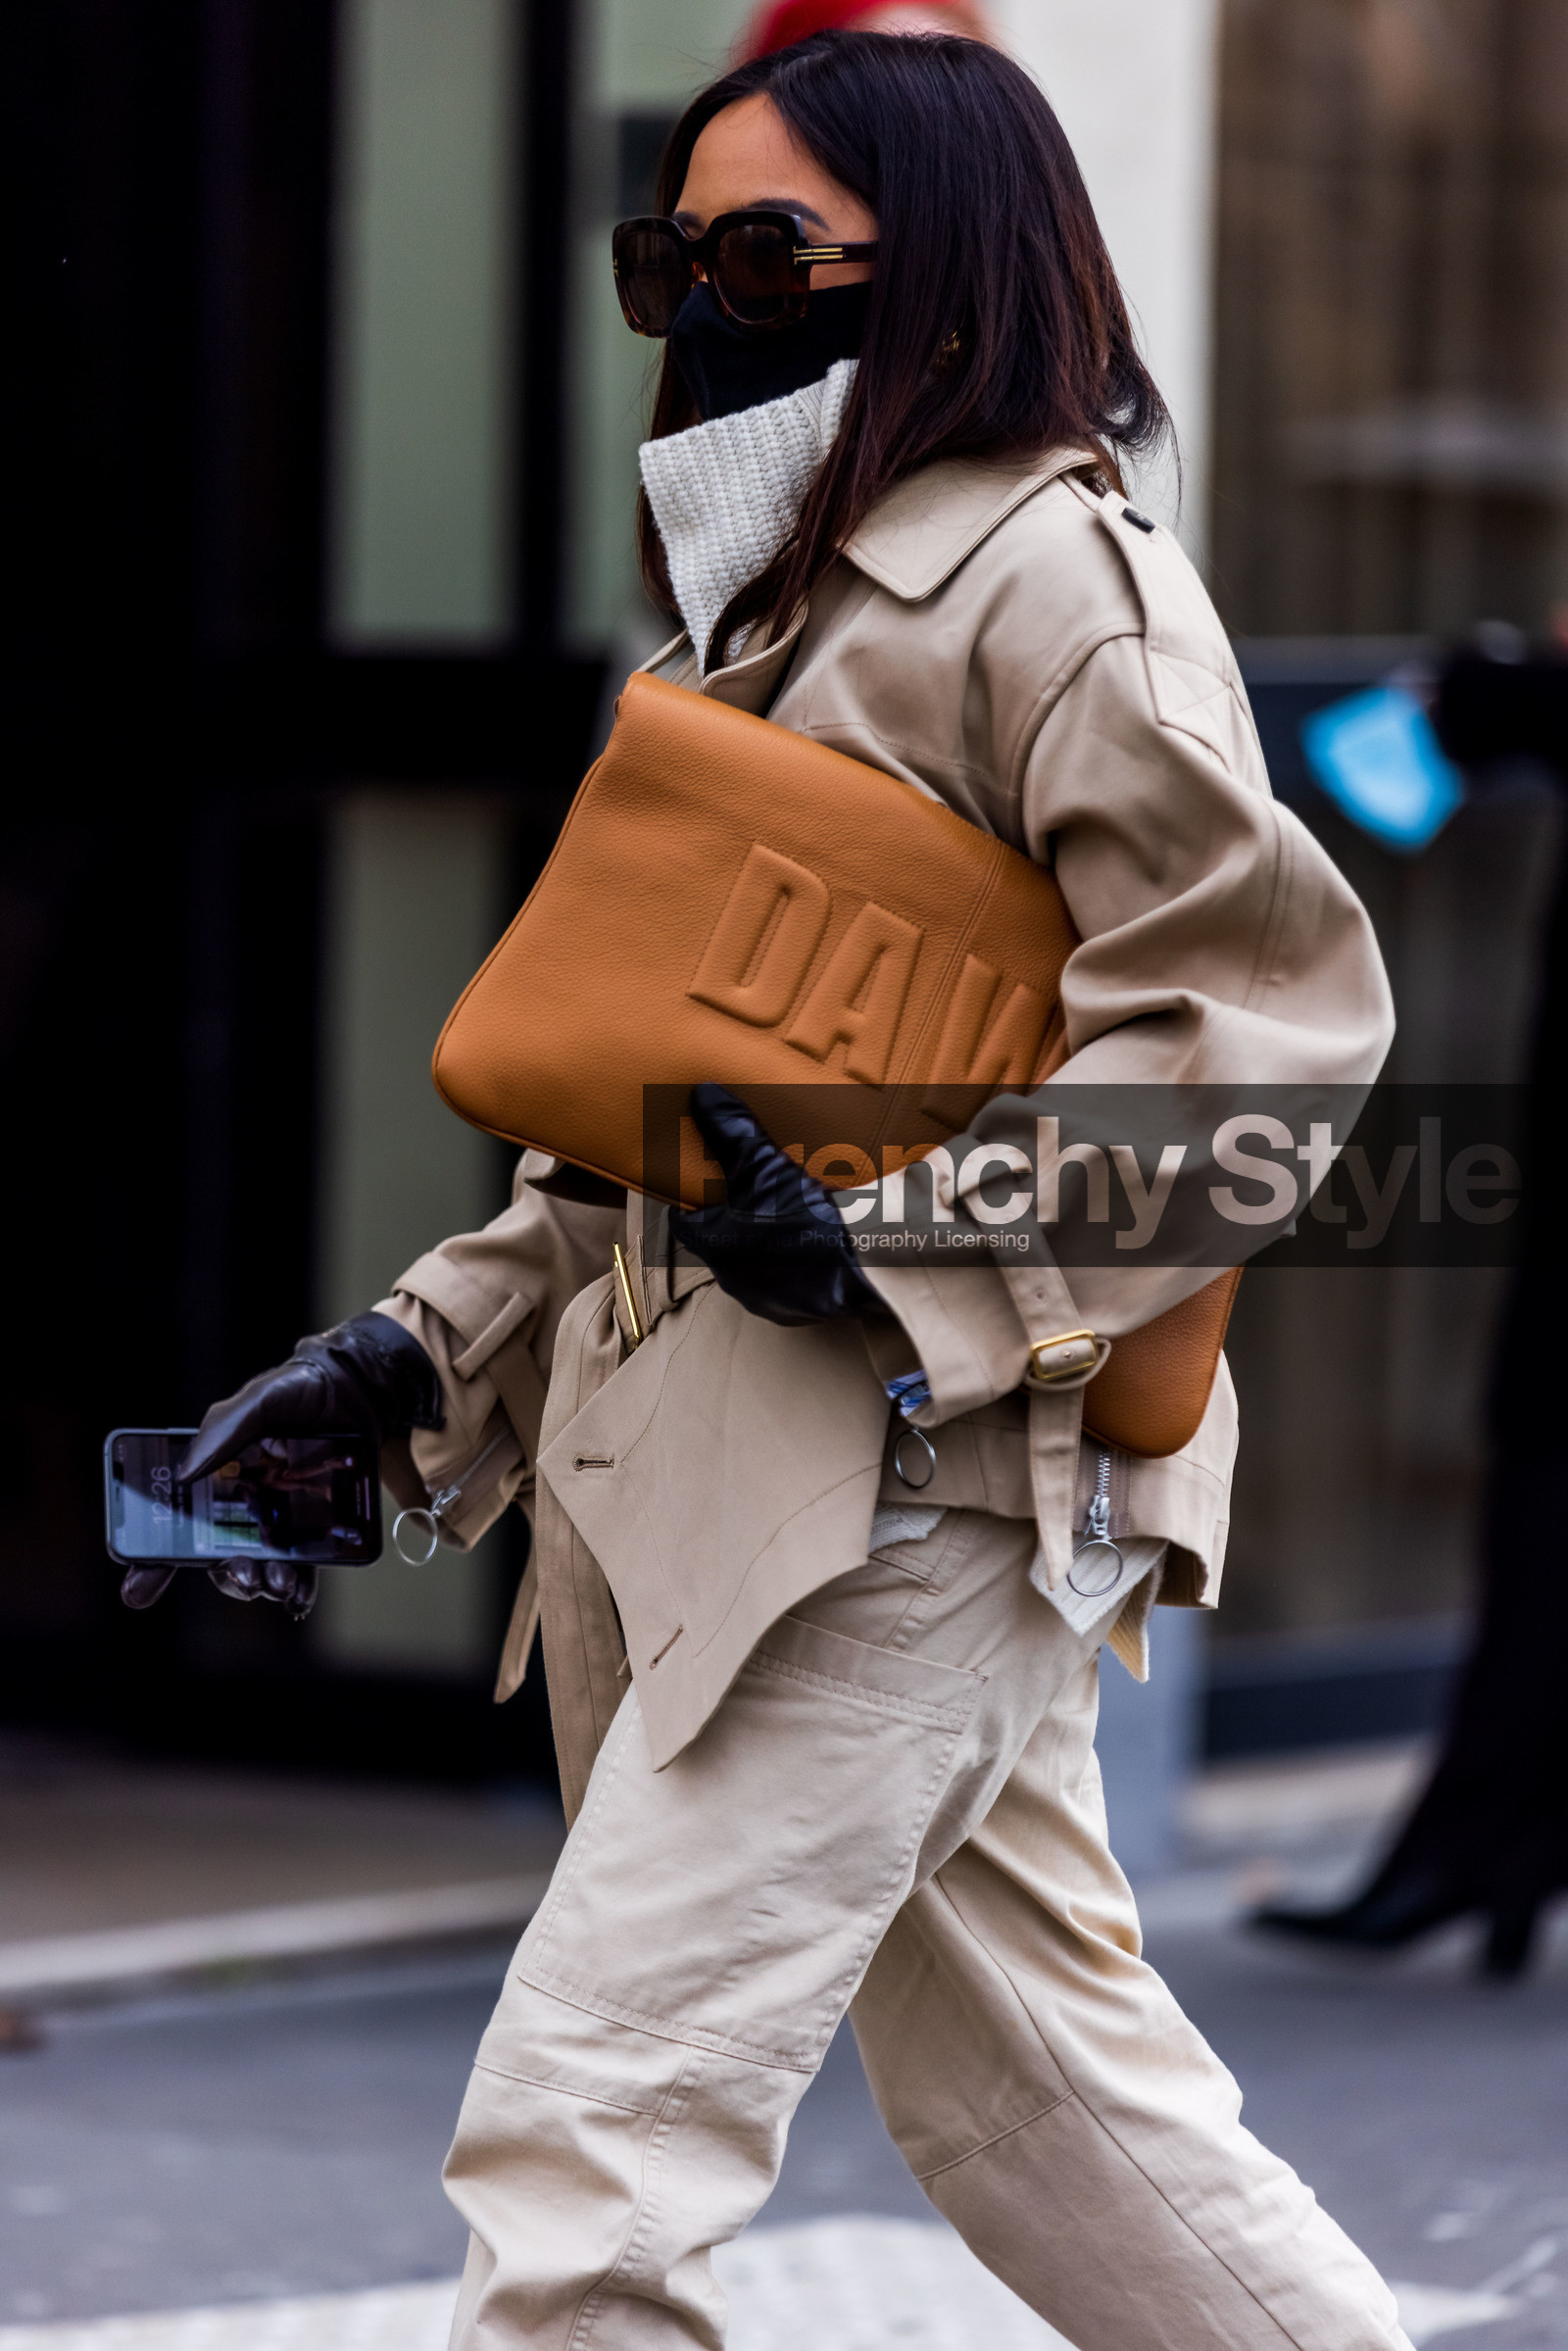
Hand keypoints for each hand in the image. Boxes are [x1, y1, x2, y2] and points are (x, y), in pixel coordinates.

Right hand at [118, 1313, 443, 1618]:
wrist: (360, 1390)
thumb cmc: (300, 1390)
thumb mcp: (259, 1400)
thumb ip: (223, 1430)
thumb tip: (184, 1475)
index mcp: (216, 1474)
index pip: (175, 1520)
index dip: (153, 1559)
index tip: (139, 1589)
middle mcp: (242, 1501)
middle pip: (218, 1553)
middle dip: (227, 1575)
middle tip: (245, 1579)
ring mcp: (278, 1517)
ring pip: (259, 1564)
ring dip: (263, 1583)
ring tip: (277, 1585)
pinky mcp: (314, 1525)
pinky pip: (302, 1564)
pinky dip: (299, 1587)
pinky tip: (299, 1597)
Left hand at [670, 1084, 878, 1327]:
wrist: (866, 1264)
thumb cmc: (804, 1218)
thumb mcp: (763, 1164)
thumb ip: (732, 1131)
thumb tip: (704, 1095)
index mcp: (716, 1248)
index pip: (686, 1223)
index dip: (692, 1201)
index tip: (702, 1183)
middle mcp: (737, 1282)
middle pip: (725, 1243)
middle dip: (736, 1219)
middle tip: (752, 1190)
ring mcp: (772, 1301)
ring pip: (760, 1265)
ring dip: (769, 1243)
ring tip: (789, 1212)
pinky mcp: (806, 1311)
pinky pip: (794, 1283)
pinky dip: (800, 1263)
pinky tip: (817, 1240)